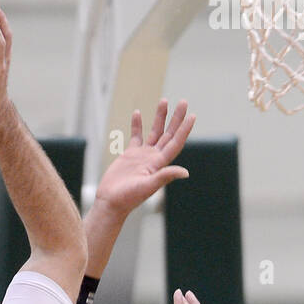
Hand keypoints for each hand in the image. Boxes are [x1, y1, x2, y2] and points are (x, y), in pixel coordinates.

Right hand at [93, 100, 194, 218]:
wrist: (111, 202)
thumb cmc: (128, 198)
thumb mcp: (148, 186)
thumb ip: (165, 176)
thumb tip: (185, 172)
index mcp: (160, 164)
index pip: (175, 143)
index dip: (184, 130)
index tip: (192, 116)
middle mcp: (153, 158)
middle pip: (168, 134)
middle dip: (176, 118)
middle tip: (183, 102)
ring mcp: (142, 156)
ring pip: (154, 132)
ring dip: (160, 117)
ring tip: (164, 101)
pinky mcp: (130, 155)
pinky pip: (136, 136)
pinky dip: (137, 125)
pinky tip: (138, 113)